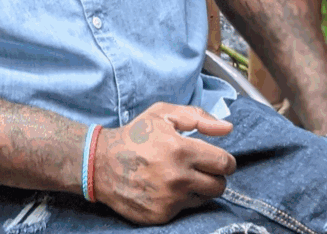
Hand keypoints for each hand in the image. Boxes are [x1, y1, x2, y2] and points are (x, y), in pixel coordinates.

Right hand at [93, 102, 235, 224]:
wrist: (101, 163)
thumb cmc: (134, 136)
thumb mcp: (162, 115)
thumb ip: (197, 117)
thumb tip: (227, 128)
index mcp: (181, 150)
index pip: (224, 163)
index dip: (225, 160)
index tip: (216, 158)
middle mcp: (179, 177)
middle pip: (220, 185)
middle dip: (215, 176)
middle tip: (200, 168)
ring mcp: (171, 199)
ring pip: (205, 198)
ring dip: (199, 188)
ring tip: (181, 176)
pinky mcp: (163, 215)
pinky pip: (186, 210)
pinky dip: (180, 199)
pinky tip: (166, 187)